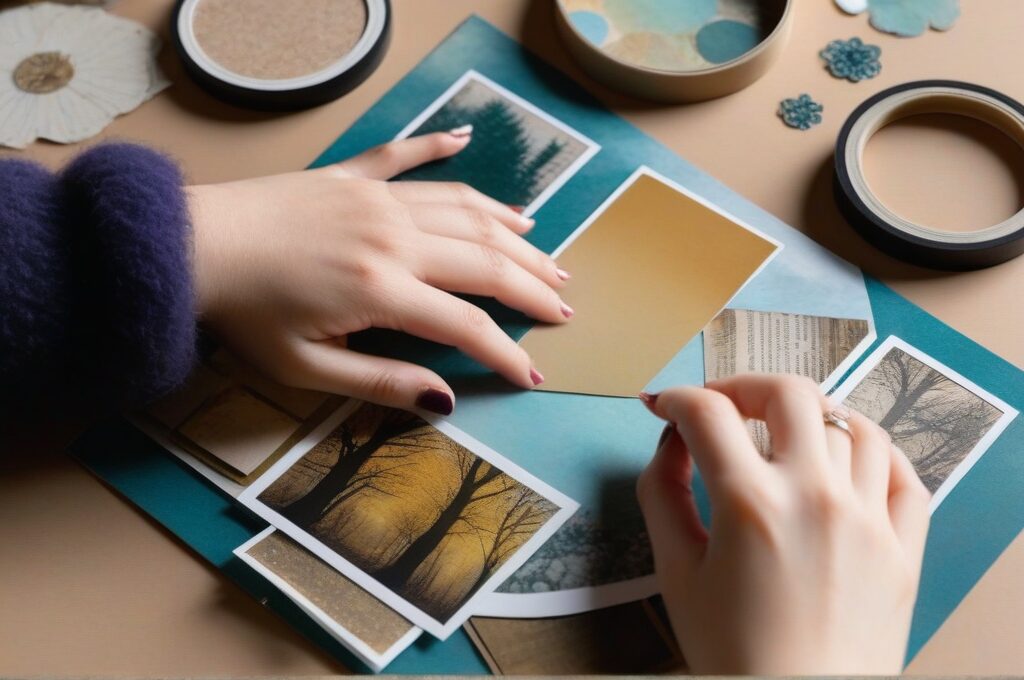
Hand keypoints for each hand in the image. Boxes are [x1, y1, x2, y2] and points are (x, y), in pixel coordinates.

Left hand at [187, 129, 570, 414]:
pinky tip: (464, 138)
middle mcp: (394, 237)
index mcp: (383, 289)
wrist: (188, 246)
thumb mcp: (305, 369)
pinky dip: (438, 146)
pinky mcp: (352, 178)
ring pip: (463, 209)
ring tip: (544, 246)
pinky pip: (406, 155)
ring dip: (509, 229)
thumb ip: (380, 383)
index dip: (506, 351)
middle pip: (485, 259)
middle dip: (532, 285)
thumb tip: (443, 402)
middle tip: (564, 303)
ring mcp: (376, 199)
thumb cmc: (244, 315)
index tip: (533, 374)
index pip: (467, 324)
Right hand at [637, 374, 930, 673]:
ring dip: (811, 416)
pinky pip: (902, 472)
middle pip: (789, 394)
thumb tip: (670, 443)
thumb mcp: (677, 573)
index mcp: (750, 504)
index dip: (675, 399)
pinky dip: (874, 452)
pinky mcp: (904, 546)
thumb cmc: (734, 653)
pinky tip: (845, 463)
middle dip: (744, 386)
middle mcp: (816, 496)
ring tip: (785, 434)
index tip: (666, 408)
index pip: (707, 414)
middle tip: (722, 407)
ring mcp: (869, 518)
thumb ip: (661, 495)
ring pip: (852, 424)